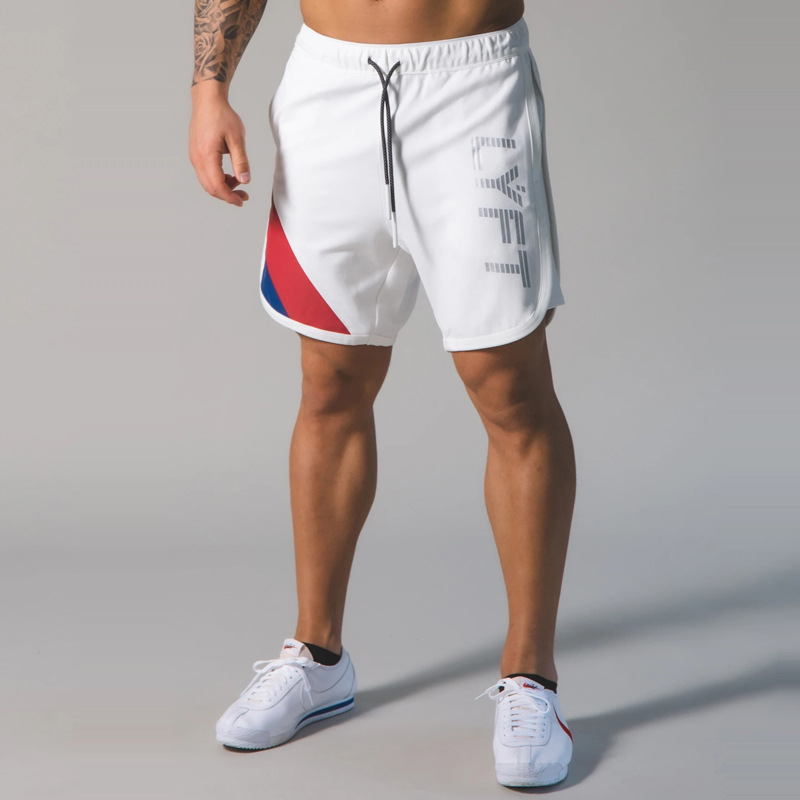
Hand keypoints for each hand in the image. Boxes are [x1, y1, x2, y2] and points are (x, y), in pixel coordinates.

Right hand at [189, 86, 250, 206]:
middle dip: (227, 195)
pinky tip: (229, 176)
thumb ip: (241, 161)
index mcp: (206, 155)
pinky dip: (217, 179)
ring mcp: (194, 157)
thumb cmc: (222, 115)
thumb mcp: (237, 138)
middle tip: (243, 196)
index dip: (230, 197)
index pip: (217, 186)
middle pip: (210, 188)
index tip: (241, 201)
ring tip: (238, 182)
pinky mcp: (195, 155)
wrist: (207, 100)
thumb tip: (245, 181)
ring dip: (222, 187)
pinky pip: (205, 174)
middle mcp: (196, 158)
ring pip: (207, 182)